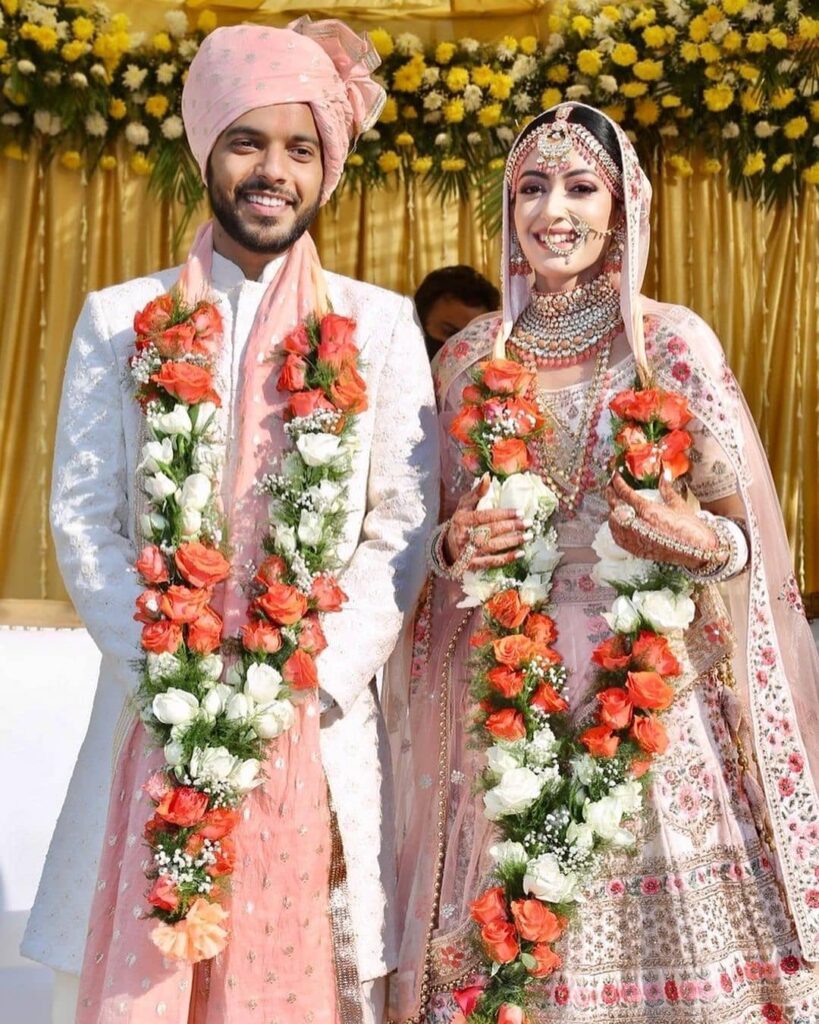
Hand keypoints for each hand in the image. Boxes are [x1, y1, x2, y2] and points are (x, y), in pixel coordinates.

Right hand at [444, 475, 524, 570]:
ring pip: (493, 546)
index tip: (519, 512)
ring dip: (512, 542)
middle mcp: (464, 536)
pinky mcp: (473, 565)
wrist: (446, 548)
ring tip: (527, 536)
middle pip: (490, 531)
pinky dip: (506, 558)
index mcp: (462, 520)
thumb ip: (477, 492)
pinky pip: (492, 562)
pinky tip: (520, 553)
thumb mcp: (464, 506)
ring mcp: (468, 552)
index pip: (484, 516)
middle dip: (510, 527)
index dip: (503, 514)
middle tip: (527, 523)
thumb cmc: (460, 522)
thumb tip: (488, 476)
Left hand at [604, 471, 721, 570]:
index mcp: (647, 510)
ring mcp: (635, 539)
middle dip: (610, 494)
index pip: (624, 493)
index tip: (614, 475)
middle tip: (610, 486)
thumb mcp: (678, 504)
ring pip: (613, 522)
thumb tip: (664, 473)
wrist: (698, 550)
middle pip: (615, 506)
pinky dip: (615, 528)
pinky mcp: (637, 550)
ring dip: (612, 511)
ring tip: (615, 503)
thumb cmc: (691, 527)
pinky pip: (617, 538)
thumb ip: (666, 488)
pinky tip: (618, 523)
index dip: (617, 482)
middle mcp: (638, 525)